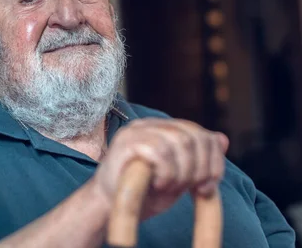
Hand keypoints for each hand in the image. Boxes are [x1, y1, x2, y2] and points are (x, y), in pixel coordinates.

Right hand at [93, 118, 228, 219]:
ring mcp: (135, 131)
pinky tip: (158, 184)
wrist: (109, 206)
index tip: (207, 186)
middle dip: (200, 168)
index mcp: (162, 129)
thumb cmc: (143, 193)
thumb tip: (222, 138)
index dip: (213, 160)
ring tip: (169, 186)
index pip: (200, 133)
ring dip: (182, 172)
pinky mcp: (125, 143)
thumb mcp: (178, 177)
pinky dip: (166, 173)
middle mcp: (148, 125)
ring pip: (178, 142)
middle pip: (192, 136)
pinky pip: (160, 152)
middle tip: (192, 190)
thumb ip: (198, 159)